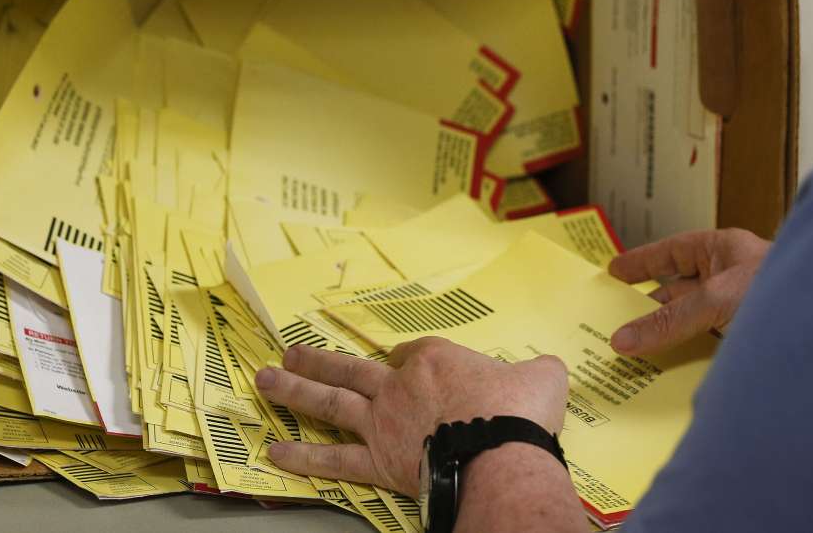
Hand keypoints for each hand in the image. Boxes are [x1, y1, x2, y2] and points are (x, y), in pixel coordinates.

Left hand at [254, 338, 567, 496]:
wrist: (500, 454)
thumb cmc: (520, 413)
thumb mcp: (542, 377)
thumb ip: (537, 370)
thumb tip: (547, 371)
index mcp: (436, 359)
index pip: (409, 351)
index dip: (402, 357)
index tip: (399, 360)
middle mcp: (400, 385)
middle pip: (350, 367)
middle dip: (318, 358)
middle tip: (289, 352)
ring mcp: (383, 422)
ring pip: (330, 401)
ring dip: (294, 390)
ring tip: (266, 380)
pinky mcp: (378, 461)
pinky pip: (333, 457)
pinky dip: (303, 455)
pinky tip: (275, 451)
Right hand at [608, 228, 770, 355]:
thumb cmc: (786, 289)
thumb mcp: (716, 299)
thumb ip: (669, 321)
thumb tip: (621, 341)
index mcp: (724, 251)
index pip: (674, 252)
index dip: (643, 261)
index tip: (612, 272)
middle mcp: (731, 279)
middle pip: (680, 293)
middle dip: (648, 308)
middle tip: (611, 324)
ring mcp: (741, 313)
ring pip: (694, 325)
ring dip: (667, 339)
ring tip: (629, 355)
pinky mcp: (748, 344)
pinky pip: (709, 351)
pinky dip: (688, 362)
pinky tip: (666, 375)